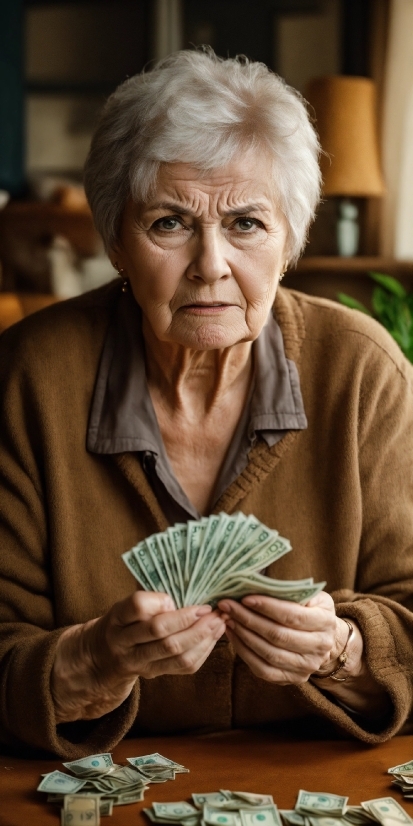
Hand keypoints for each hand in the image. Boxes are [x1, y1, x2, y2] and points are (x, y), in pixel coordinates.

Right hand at [52, 591, 225, 722]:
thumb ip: (148, 602)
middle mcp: (125, 644)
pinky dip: (203, 651)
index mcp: (117, 619)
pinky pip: (183, 667)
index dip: (162, 601)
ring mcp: (140, 663)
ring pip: (176, 655)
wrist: (103, 656)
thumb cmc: (122, 622)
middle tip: (212, 611)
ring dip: (202, 638)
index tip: (180, 597)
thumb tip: (179, 603)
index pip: (137, 606)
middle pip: (162, 635)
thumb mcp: (125, 606)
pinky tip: (213, 637)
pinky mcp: (154, 674)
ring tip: (219, 623)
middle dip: (192, 622)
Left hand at [217, 591, 349, 684]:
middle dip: (248, 619)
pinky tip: (233, 636)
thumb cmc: (311, 610)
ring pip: (269, 654)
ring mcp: (306, 667)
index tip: (245, 598)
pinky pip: (263, 670)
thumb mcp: (311, 595)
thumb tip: (258, 585)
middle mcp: (319, 648)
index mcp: (325, 622)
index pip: (292, 615)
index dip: (267, 607)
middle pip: (278, 636)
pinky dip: (244, 653)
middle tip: (228, 606)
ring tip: (228, 619)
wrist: (324, 638)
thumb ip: (292, 592)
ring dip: (244, 635)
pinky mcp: (292, 679)